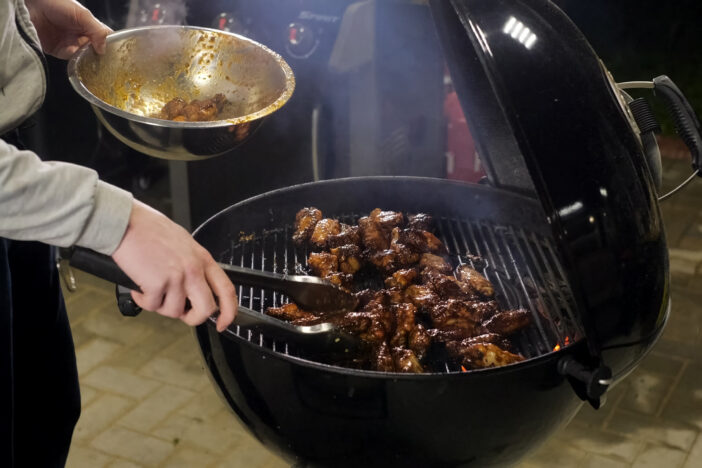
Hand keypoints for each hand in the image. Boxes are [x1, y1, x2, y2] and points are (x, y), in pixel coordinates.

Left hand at [25, 0, 110, 58]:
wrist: (30, 6)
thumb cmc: (57, 3)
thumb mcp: (82, 14)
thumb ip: (97, 31)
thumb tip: (104, 49)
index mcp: (89, 25)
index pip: (105, 38)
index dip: (111, 46)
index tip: (116, 55)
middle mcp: (81, 35)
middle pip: (96, 51)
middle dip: (99, 56)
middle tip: (103, 59)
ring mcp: (70, 44)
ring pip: (85, 57)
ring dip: (86, 58)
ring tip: (87, 54)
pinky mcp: (59, 51)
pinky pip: (71, 59)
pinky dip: (74, 58)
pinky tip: (73, 51)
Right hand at [112, 201, 236, 331]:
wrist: (126, 223)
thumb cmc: (149, 230)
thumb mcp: (184, 244)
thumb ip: (194, 265)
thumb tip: (195, 288)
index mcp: (202, 259)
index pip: (226, 290)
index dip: (229, 312)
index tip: (223, 323)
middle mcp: (193, 269)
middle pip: (206, 309)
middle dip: (193, 318)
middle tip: (182, 313)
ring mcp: (176, 277)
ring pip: (175, 312)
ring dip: (161, 306)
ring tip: (152, 290)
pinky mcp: (157, 284)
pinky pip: (152, 306)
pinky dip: (143, 301)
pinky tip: (140, 288)